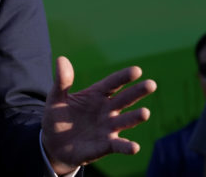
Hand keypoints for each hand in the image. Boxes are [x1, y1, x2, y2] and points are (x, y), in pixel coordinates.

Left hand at [41, 56, 156, 174]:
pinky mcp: (106, 145)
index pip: (112, 83)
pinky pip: (119, 145)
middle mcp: (107, 110)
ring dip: (135, 117)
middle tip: (151, 84)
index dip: (123, 77)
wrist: (54, 144)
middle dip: (137, 92)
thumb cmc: (57, 117)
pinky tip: (134, 147)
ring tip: (145, 112)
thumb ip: (62, 81)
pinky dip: (127, 146)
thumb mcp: (56, 98)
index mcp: (96, 95)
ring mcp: (108, 127)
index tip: (137, 70)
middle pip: (124, 99)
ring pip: (125, 121)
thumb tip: (61, 59)